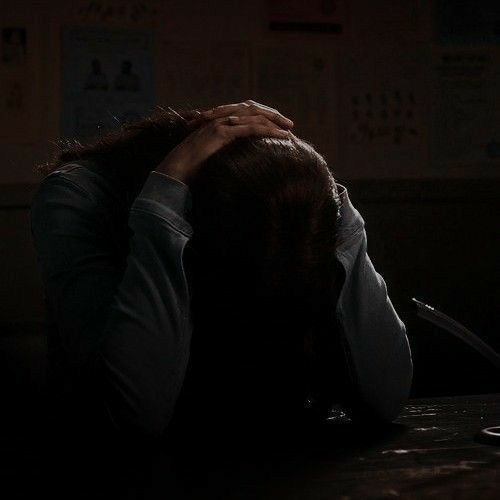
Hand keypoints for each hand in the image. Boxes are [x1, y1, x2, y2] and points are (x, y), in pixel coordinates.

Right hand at [156, 100, 293, 184]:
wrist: (175, 170)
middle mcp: (219, 119)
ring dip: (273, 121)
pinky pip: (249, 128)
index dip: (262, 116)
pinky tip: (279, 135)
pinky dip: (266, 130)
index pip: (245, 112)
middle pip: (252, 109)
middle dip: (273, 115)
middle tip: (290, 124)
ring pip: (253, 116)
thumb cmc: (191, 169)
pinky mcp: (221, 133)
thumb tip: (236, 161)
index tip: (278, 125)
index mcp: (218, 122)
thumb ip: (223, 152)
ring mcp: (220, 124)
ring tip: (289, 129)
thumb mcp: (212, 157)